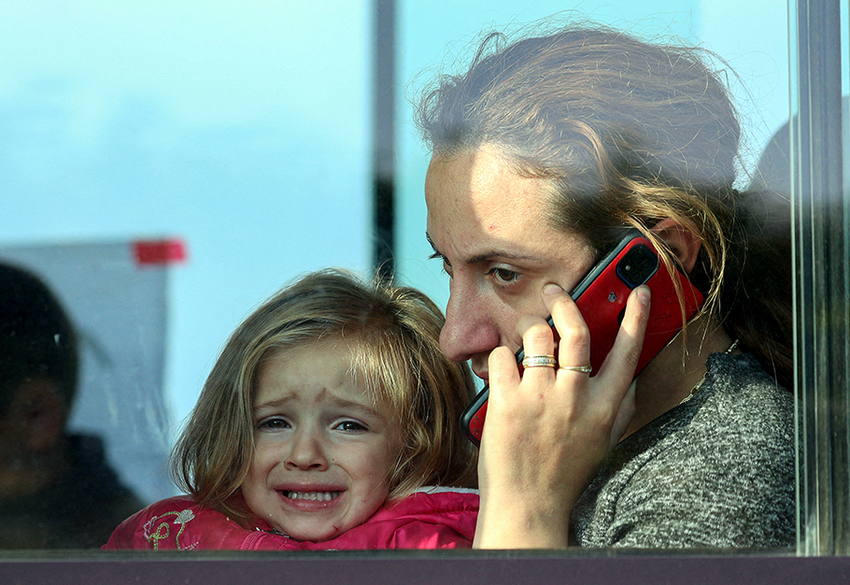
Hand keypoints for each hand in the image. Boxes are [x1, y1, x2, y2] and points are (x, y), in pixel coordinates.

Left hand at [473, 283, 649, 548]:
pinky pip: (503, 355)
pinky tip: (502, 371)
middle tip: (553, 291)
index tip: (638, 291)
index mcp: (603, 407)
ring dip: (527, 326)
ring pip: (536, 334)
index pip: (627, 352)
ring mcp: (539, 397)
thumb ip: (619, 409)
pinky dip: (500, 357)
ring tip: (523, 335)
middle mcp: (575, 397)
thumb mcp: (603, 442)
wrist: (528, 506)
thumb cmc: (564, 474)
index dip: (635, 318)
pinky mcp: (506, 400)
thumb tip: (631, 379)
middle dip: (563, 300)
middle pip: (575, 329)